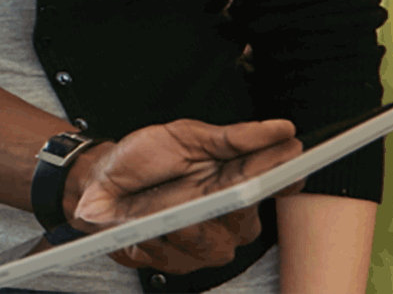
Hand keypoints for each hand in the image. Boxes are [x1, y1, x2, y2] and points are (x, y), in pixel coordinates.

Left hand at [66, 118, 301, 273]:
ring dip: (186, 225)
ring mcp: (204, 245)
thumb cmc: (145, 159)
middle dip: (227, 202)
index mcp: (238, 183)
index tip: (291, 159)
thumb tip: (279, 129)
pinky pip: (174, 258)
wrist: (101, 181)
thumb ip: (233, 138)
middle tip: (214, 187)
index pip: (277, 183)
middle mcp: (228, 219)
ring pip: (211, 245)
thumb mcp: (186, 136)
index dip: (285, 174)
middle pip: (246, 220)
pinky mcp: (176, 263)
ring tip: (165, 210)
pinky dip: (157, 239)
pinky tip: (144, 225)